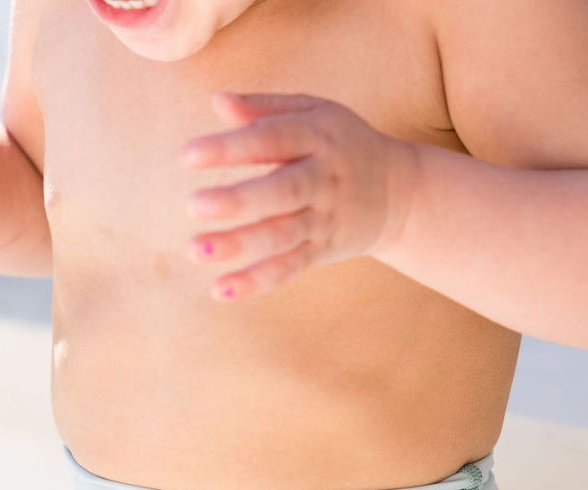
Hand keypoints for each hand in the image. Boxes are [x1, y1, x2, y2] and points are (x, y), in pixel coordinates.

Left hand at [180, 90, 418, 301]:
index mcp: (318, 137)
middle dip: (238, 201)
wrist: (400, 194)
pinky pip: (288, 269)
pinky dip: (256, 281)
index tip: (187, 156)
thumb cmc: (342, 144)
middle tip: (193, 205)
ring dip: (239, 246)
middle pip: (281, 192)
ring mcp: (324, 220)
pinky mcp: (322, 252)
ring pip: (281, 236)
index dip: (231, 148)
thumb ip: (265, 109)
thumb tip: (217, 102)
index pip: (272, 139)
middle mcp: (323, 180)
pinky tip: (220, 289)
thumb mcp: (313, 113)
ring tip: (196, 249)